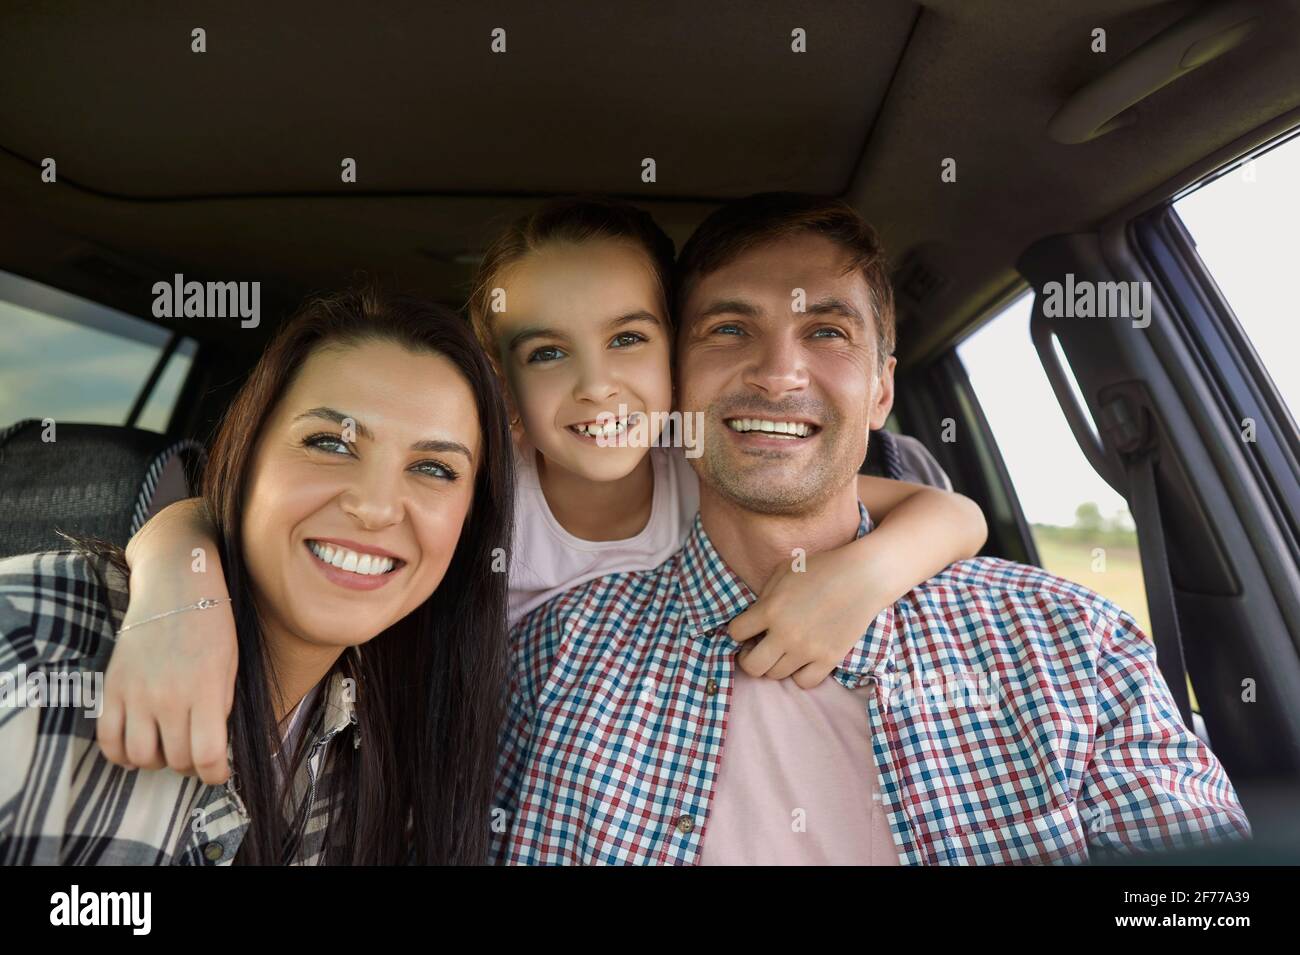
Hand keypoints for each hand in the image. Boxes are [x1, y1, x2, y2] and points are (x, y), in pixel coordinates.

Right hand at [98, 500, 235, 784]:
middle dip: (190, 764)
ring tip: (168, 746)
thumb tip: (213, 747)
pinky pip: (108, 740)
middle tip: (196, 751)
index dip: (216, 774)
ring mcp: (136, 693)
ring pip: (141, 756)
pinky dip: (122, 754)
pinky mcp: (112, 687)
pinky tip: (138, 745)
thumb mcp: (230, 665)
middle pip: (175, 759)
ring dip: (156, 760)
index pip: (207, 755)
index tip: (220, 771)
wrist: (175, 586)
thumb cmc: (212, 625)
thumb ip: (220, 707)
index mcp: (206, 690)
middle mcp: (168, 696)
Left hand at [728, 547, 880, 688]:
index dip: (738, 630)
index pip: (736, 632)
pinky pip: (804, 682)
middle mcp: (785, 634)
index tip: (747, 628)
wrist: (863, 576)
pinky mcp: (829, 659)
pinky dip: (799, 674)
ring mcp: (807, 650)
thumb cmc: (822, 568)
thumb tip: (754, 617)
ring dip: (774, 664)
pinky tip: (801, 660)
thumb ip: (764, 595)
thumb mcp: (784, 570)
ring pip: (775, 675)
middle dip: (748, 658)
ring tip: (781, 651)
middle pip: (752, 666)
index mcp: (770, 609)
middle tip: (756, 648)